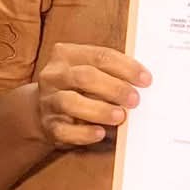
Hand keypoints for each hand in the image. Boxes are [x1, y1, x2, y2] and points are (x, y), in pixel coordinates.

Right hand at [33, 43, 149, 148]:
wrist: (44, 112)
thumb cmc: (78, 89)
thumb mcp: (90, 73)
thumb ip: (110, 73)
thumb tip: (142, 82)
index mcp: (67, 55)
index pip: (100, 56)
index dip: (126, 67)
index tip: (146, 80)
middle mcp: (54, 76)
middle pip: (85, 77)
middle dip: (114, 88)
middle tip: (135, 100)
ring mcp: (48, 101)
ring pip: (71, 102)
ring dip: (100, 110)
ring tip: (120, 117)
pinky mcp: (49, 126)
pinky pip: (65, 130)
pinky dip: (84, 133)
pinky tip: (100, 133)